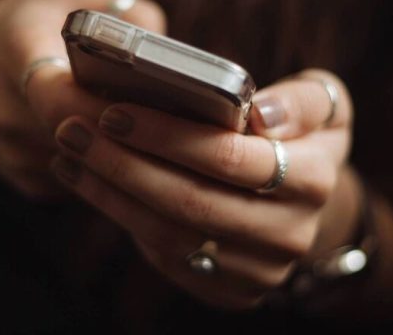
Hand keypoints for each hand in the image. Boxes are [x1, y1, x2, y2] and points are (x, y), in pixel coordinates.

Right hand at [0, 0, 164, 196]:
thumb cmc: (18, 26)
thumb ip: (122, 7)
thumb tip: (168, 48)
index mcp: (16, 56)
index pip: (61, 96)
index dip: (109, 105)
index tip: (151, 98)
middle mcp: (10, 114)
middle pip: (89, 137)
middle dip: (137, 129)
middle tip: (184, 118)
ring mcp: (18, 157)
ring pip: (95, 165)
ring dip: (131, 150)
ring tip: (168, 128)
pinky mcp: (30, 184)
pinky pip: (88, 180)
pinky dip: (113, 163)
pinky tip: (130, 141)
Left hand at [50, 69, 358, 307]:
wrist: (304, 203)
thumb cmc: (300, 137)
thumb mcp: (323, 104)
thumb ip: (302, 100)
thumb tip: (261, 114)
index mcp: (314, 179)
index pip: (230, 158)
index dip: (167, 136)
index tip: (114, 111)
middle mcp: (290, 234)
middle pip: (191, 202)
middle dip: (123, 164)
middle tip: (73, 130)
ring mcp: (259, 271)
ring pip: (170, 234)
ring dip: (109, 192)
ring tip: (70, 153)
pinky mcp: (229, 291)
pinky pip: (165, 256)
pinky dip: (120, 216)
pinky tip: (88, 182)